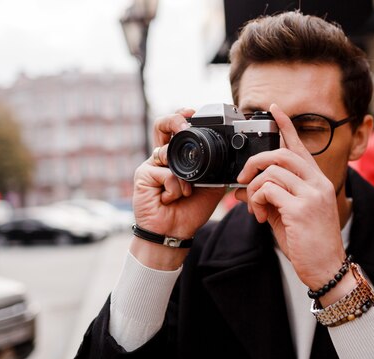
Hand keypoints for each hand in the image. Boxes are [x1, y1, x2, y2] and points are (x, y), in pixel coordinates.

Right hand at [133, 109, 224, 242]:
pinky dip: (175, 189)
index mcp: (178, 158)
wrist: (175, 232)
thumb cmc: (190, 210)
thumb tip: (231, 156)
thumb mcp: (211, 187)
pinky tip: (170, 200)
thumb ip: (215, 169)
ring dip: (183, 178)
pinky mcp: (143, 175)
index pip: (177, 130)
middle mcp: (163, 158)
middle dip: (174, 120)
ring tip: (185, 192)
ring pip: (167, 153)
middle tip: (185, 123)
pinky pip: (166, 173)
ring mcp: (151, 165)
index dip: (182, 117)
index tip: (193, 111)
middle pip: (162, 126)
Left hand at [235, 104, 346, 289]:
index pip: (300, 146)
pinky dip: (257, 201)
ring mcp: (311, 194)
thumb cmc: (309, 243)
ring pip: (271, 172)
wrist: (327, 268)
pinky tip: (262, 218)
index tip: (273, 109)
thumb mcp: (288, 215)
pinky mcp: (301, 208)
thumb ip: (270, 198)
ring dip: (253, 189)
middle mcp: (317, 182)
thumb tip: (241, 190)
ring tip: (255, 208)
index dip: (285, 125)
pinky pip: (268, 190)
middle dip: (254, 162)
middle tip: (242, 180)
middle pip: (280, 153)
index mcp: (317, 181)